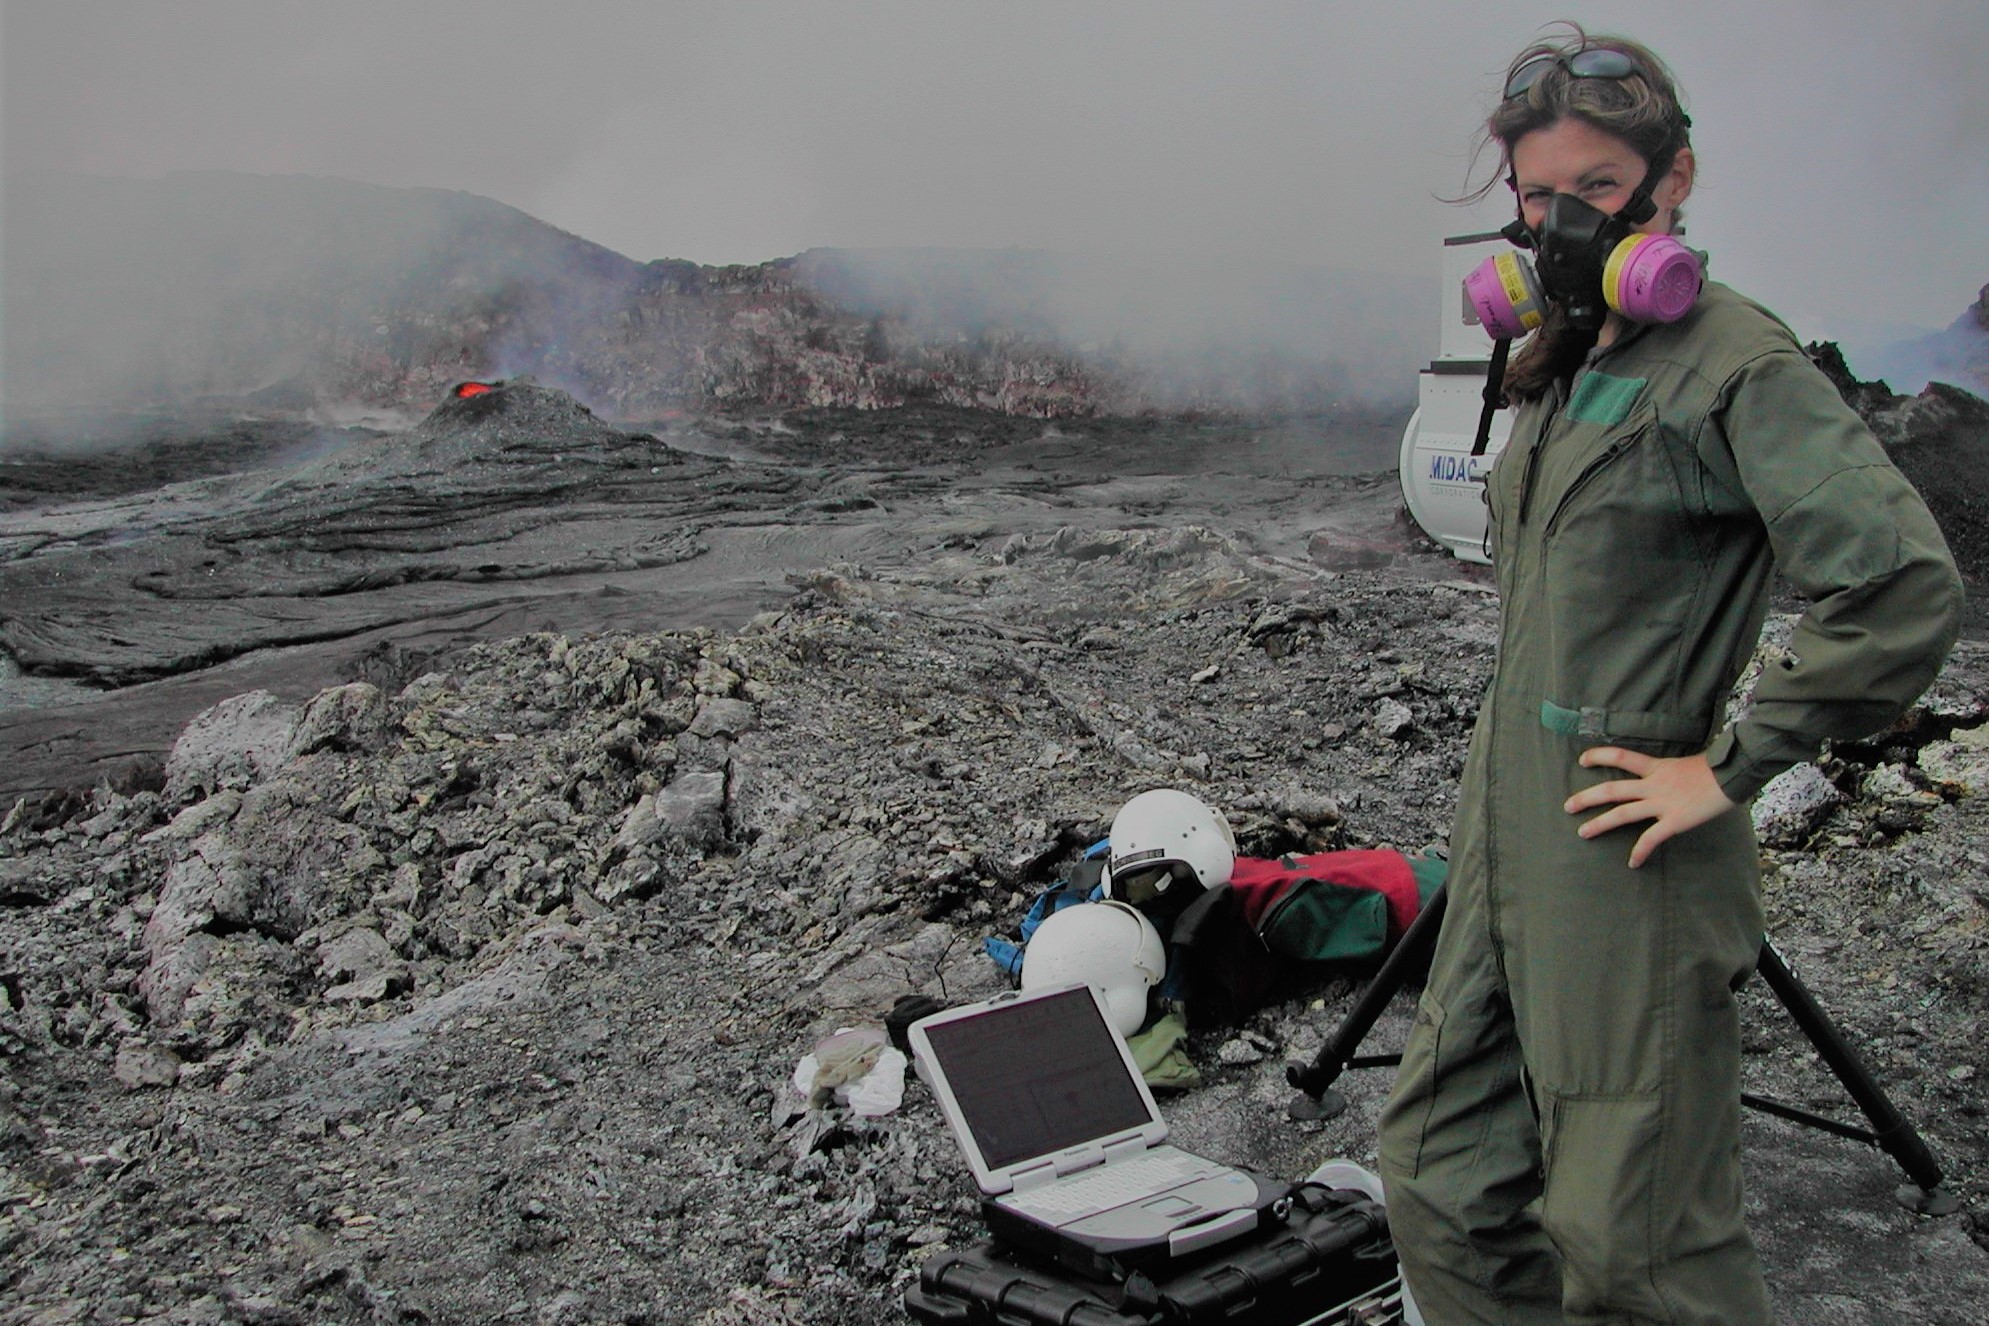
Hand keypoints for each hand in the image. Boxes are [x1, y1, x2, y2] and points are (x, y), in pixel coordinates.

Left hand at [1563, 748, 1735, 868]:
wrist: (1732, 775)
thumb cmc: (1716, 770)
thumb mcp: (1686, 764)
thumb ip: (1671, 772)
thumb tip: (1670, 777)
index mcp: (1657, 767)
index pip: (1621, 757)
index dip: (1599, 756)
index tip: (1582, 760)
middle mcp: (1654, 784)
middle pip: (1612, 790)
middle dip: (1587, 798)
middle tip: (1568, 806)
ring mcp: (1662, 803)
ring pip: (1622, 813)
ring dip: (1600, 824)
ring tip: (1583, 832)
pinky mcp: (1674, 821)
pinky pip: (1651, 839)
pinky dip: (1640, 852)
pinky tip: (1632, 862)